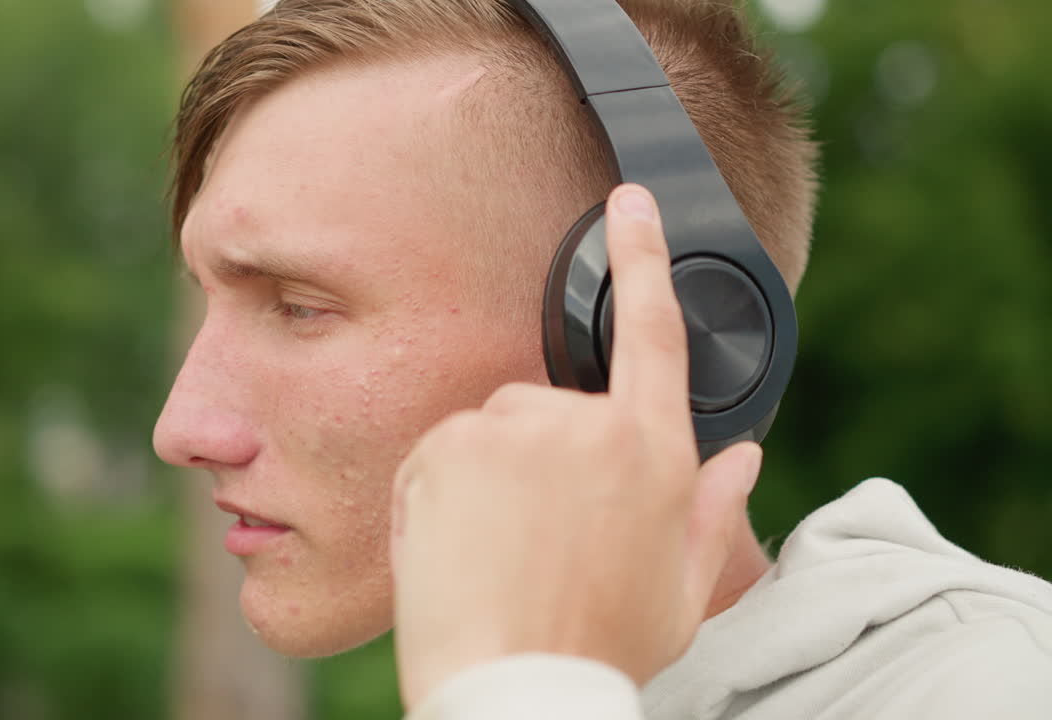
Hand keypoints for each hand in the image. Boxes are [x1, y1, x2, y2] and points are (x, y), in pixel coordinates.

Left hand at [389, 183, 763, 709]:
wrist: (514, 687)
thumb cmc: (600, 645)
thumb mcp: (681, 588)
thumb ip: (711, 509)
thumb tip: (743, 458)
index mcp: (650, 450)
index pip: (655, 330)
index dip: (644, 255)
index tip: (630, 200)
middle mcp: (580, 425)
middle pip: (553, 404)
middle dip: (544, 455)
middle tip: (545, 535)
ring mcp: (507, 432)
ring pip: (494, 430)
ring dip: (493, 474)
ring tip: (504, 552)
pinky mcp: (443, 446)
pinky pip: (443, 449)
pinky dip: (445, 488)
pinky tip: (462, 546)